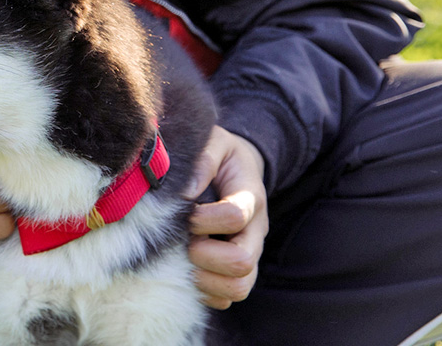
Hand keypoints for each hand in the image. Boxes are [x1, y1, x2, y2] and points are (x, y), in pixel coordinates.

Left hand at [185, 125, 268, 309]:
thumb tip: (185, 193)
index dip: (205, 218)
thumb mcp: (215, 143)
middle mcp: (255, 232)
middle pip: (243, 262)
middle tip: (185, 240)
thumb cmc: (221, 156)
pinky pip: (227, 298)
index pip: (236, 216)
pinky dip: (205, 292)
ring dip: (204, 278)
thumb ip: (204, 160)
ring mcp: (249, 255)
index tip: (187, 211)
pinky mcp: (237, 272)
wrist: (239, 170)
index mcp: (250, 198)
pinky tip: (187, 269)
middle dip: (204, 255)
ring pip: (239, 288)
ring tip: (185, 257)